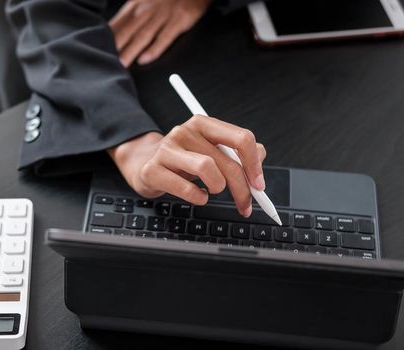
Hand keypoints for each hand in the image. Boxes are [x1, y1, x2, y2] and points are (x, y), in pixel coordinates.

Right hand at [108, 115, 266, 216]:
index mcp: (203, 124)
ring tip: (212, 191)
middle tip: (245, 204)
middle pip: (227, 161)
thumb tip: (259, 158)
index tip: (258, 185)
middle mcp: (185, 132)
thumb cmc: (182, 160)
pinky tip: (197, 196)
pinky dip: (198, 197)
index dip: (254, 165)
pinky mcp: (153, 169)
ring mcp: (167, 149)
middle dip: (242, 189)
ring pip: (207, 168)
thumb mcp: (210, 151)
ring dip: (217, 187)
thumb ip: (238, 152)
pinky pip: (186, 188)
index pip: (241, 138)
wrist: (143, 164)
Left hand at [109, 0, 212, 66]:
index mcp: (136, 5)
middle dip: (115, 48)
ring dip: (131, 51)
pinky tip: (145, 59)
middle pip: (127, 32)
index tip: (98, 52)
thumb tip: (112, 31)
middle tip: (105, 63)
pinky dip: (155, 49)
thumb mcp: (143, 0)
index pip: (117, 25)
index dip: (106, 40)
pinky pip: (165, 37)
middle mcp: (147, 10)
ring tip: (122, 64)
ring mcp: (163, 16)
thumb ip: (129, 16)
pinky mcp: (179, 21)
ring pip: (143, 36)